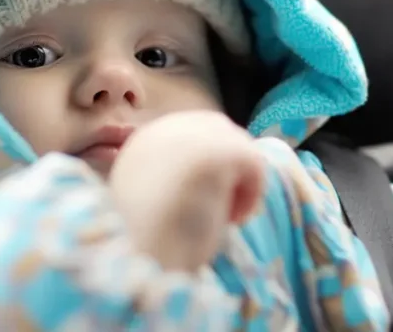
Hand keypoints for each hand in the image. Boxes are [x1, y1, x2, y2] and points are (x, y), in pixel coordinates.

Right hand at [108, 111, 264, 273]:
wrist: (138, 263)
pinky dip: (251, 194)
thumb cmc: (145, 246)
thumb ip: (171, 174)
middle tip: (222, 209)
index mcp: (143, 141)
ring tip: (225, 217)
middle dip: (228, 165)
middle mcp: (162, 128)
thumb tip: (211, 173)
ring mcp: (188, 135)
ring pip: (237, 142)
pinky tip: (232, 219)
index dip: (208, 165)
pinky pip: (253, 162)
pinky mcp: (216, 150)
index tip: (203, 202)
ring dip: (239, 180)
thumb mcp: (152, 197)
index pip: (191, 133)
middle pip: (217, 129)